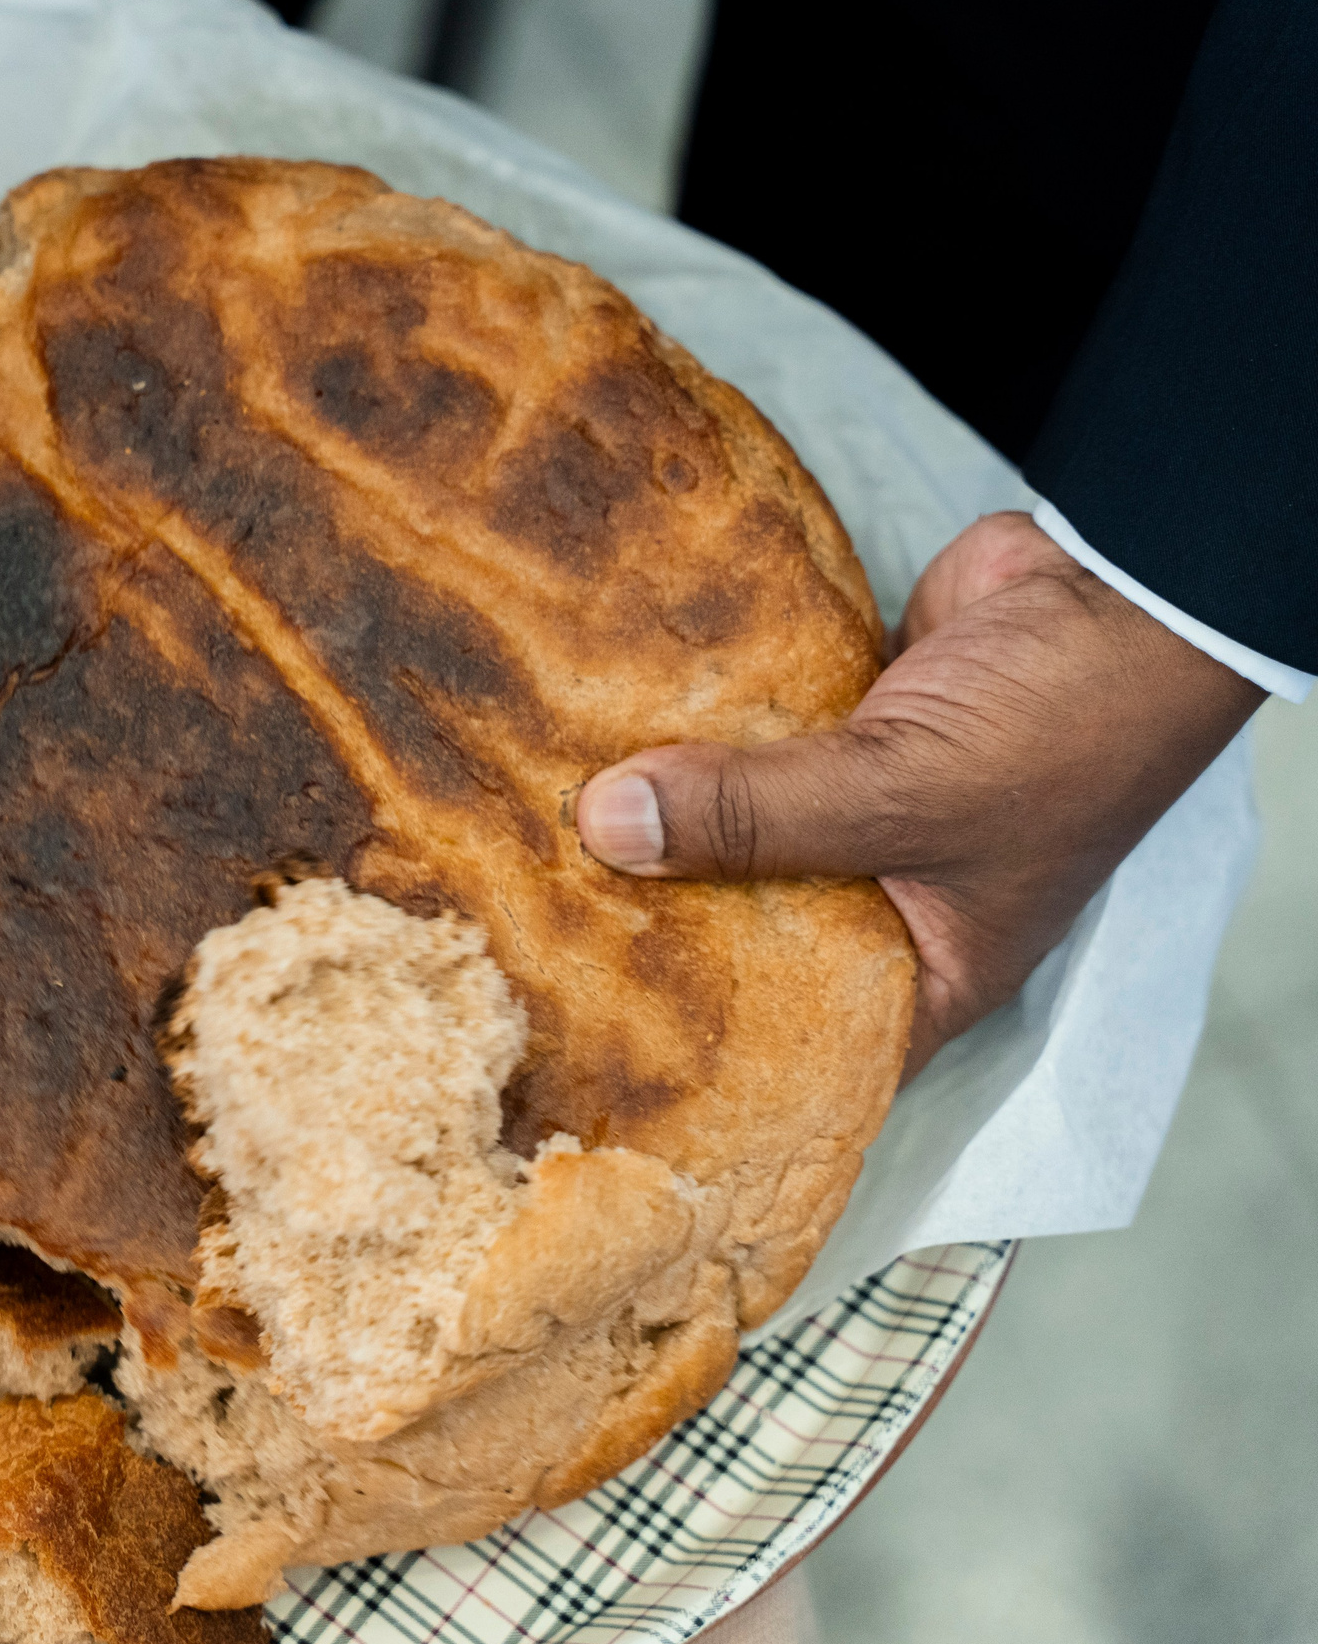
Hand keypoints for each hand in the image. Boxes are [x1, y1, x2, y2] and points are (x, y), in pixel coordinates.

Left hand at [576, 512, 1263, 1077]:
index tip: (591, 1057)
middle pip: (745, 933)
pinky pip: (740, 749)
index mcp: (928, 968)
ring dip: (651, 825)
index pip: (805, 1048)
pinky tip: (575, 749)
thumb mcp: (904, 794)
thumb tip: (604, 828)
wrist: (1124, 584)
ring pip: (731, 831)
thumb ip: (755, 815)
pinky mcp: (836, 727)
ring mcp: (856, 810)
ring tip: (519, 851)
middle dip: (649, 928)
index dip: (709, 1059)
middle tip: (522, 941)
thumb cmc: (1062, 726)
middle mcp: (885, 901)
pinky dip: (677, 743)